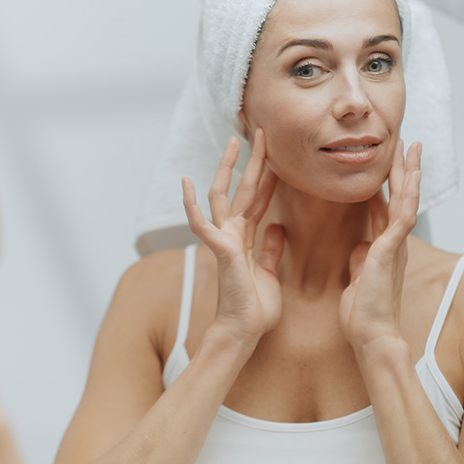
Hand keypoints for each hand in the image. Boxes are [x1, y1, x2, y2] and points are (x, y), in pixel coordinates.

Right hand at [181, 131, 283, 346]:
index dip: (266, 176)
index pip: (258, 199)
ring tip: (233, 143)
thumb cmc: (255, 308)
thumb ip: (270, 249)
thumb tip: (276, 228)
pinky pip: (201, 223)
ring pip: (222, 196)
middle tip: (259, 132)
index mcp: (246, 238)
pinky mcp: (219, 249)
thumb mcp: (270, 272)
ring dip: (227, 169)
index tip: (275, 154)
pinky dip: (192, 204)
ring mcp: (223, 239)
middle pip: (242, 189)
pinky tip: (186, 184)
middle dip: (251, 160)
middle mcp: (233, 233)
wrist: (245, 331)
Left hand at [339, 139, 421, 348]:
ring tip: (411, 147)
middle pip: (399, 198)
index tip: (385, 166)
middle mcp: (394, 243)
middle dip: (402, 170)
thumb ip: (362, 261)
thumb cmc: (363, 315)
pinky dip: (408, 194)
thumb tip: (361, 248)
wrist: (370, 335)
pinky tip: (412, 174)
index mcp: (383, 249)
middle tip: (405, 144)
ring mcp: (395, 245)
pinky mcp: (392, 250)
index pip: (384, 209)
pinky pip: (403, 215)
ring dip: (409, 173)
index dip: (385, 187)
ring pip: (406, 200)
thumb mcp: (358, 280)